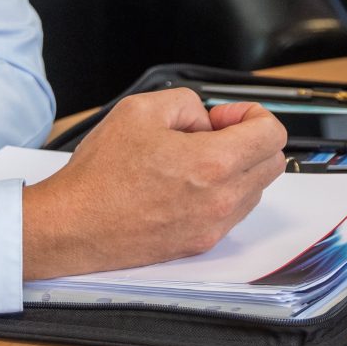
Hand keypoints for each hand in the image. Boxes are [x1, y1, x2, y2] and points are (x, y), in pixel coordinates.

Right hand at [21, 89, 287, 276]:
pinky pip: (232, 213)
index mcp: (213, 163)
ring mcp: (214, 226)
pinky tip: (187, 185)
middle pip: (272, 163)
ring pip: (255, 190)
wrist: (74, 225)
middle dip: (250, 140)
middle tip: (212, 134)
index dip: (252, 115)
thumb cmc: (100, 175)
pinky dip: (222, 193)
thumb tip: (205, 119)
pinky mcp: (200, 243)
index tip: (223, 116)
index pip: (272, 134)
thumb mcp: (140, 110)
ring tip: (194, 161)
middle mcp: (222, 200)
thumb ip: (187, 103)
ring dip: (238, 168)